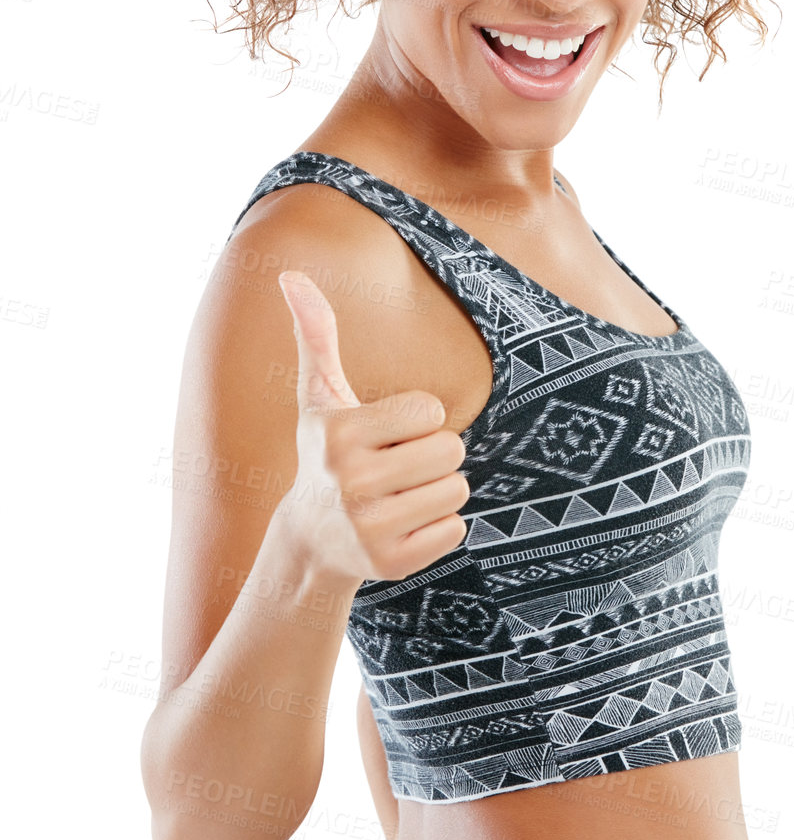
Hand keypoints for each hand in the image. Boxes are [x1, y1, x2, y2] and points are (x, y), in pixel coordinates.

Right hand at [275, 269, 468, 585]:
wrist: (310, 539)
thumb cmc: (326, 452)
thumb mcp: (319, 395)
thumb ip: (315, 333)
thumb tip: (290, 274)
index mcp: (340, 435)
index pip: (431, 410)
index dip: (415, 420)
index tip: (383, 436)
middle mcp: (352, 483)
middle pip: (451, 451)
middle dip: (433, 456)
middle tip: (395, 469)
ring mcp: (370, 528)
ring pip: (457, 490)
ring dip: (437, 491)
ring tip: (397, 497)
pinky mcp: (392, 564)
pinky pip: (456, 529)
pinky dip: (438, 528)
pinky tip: (402, 528)